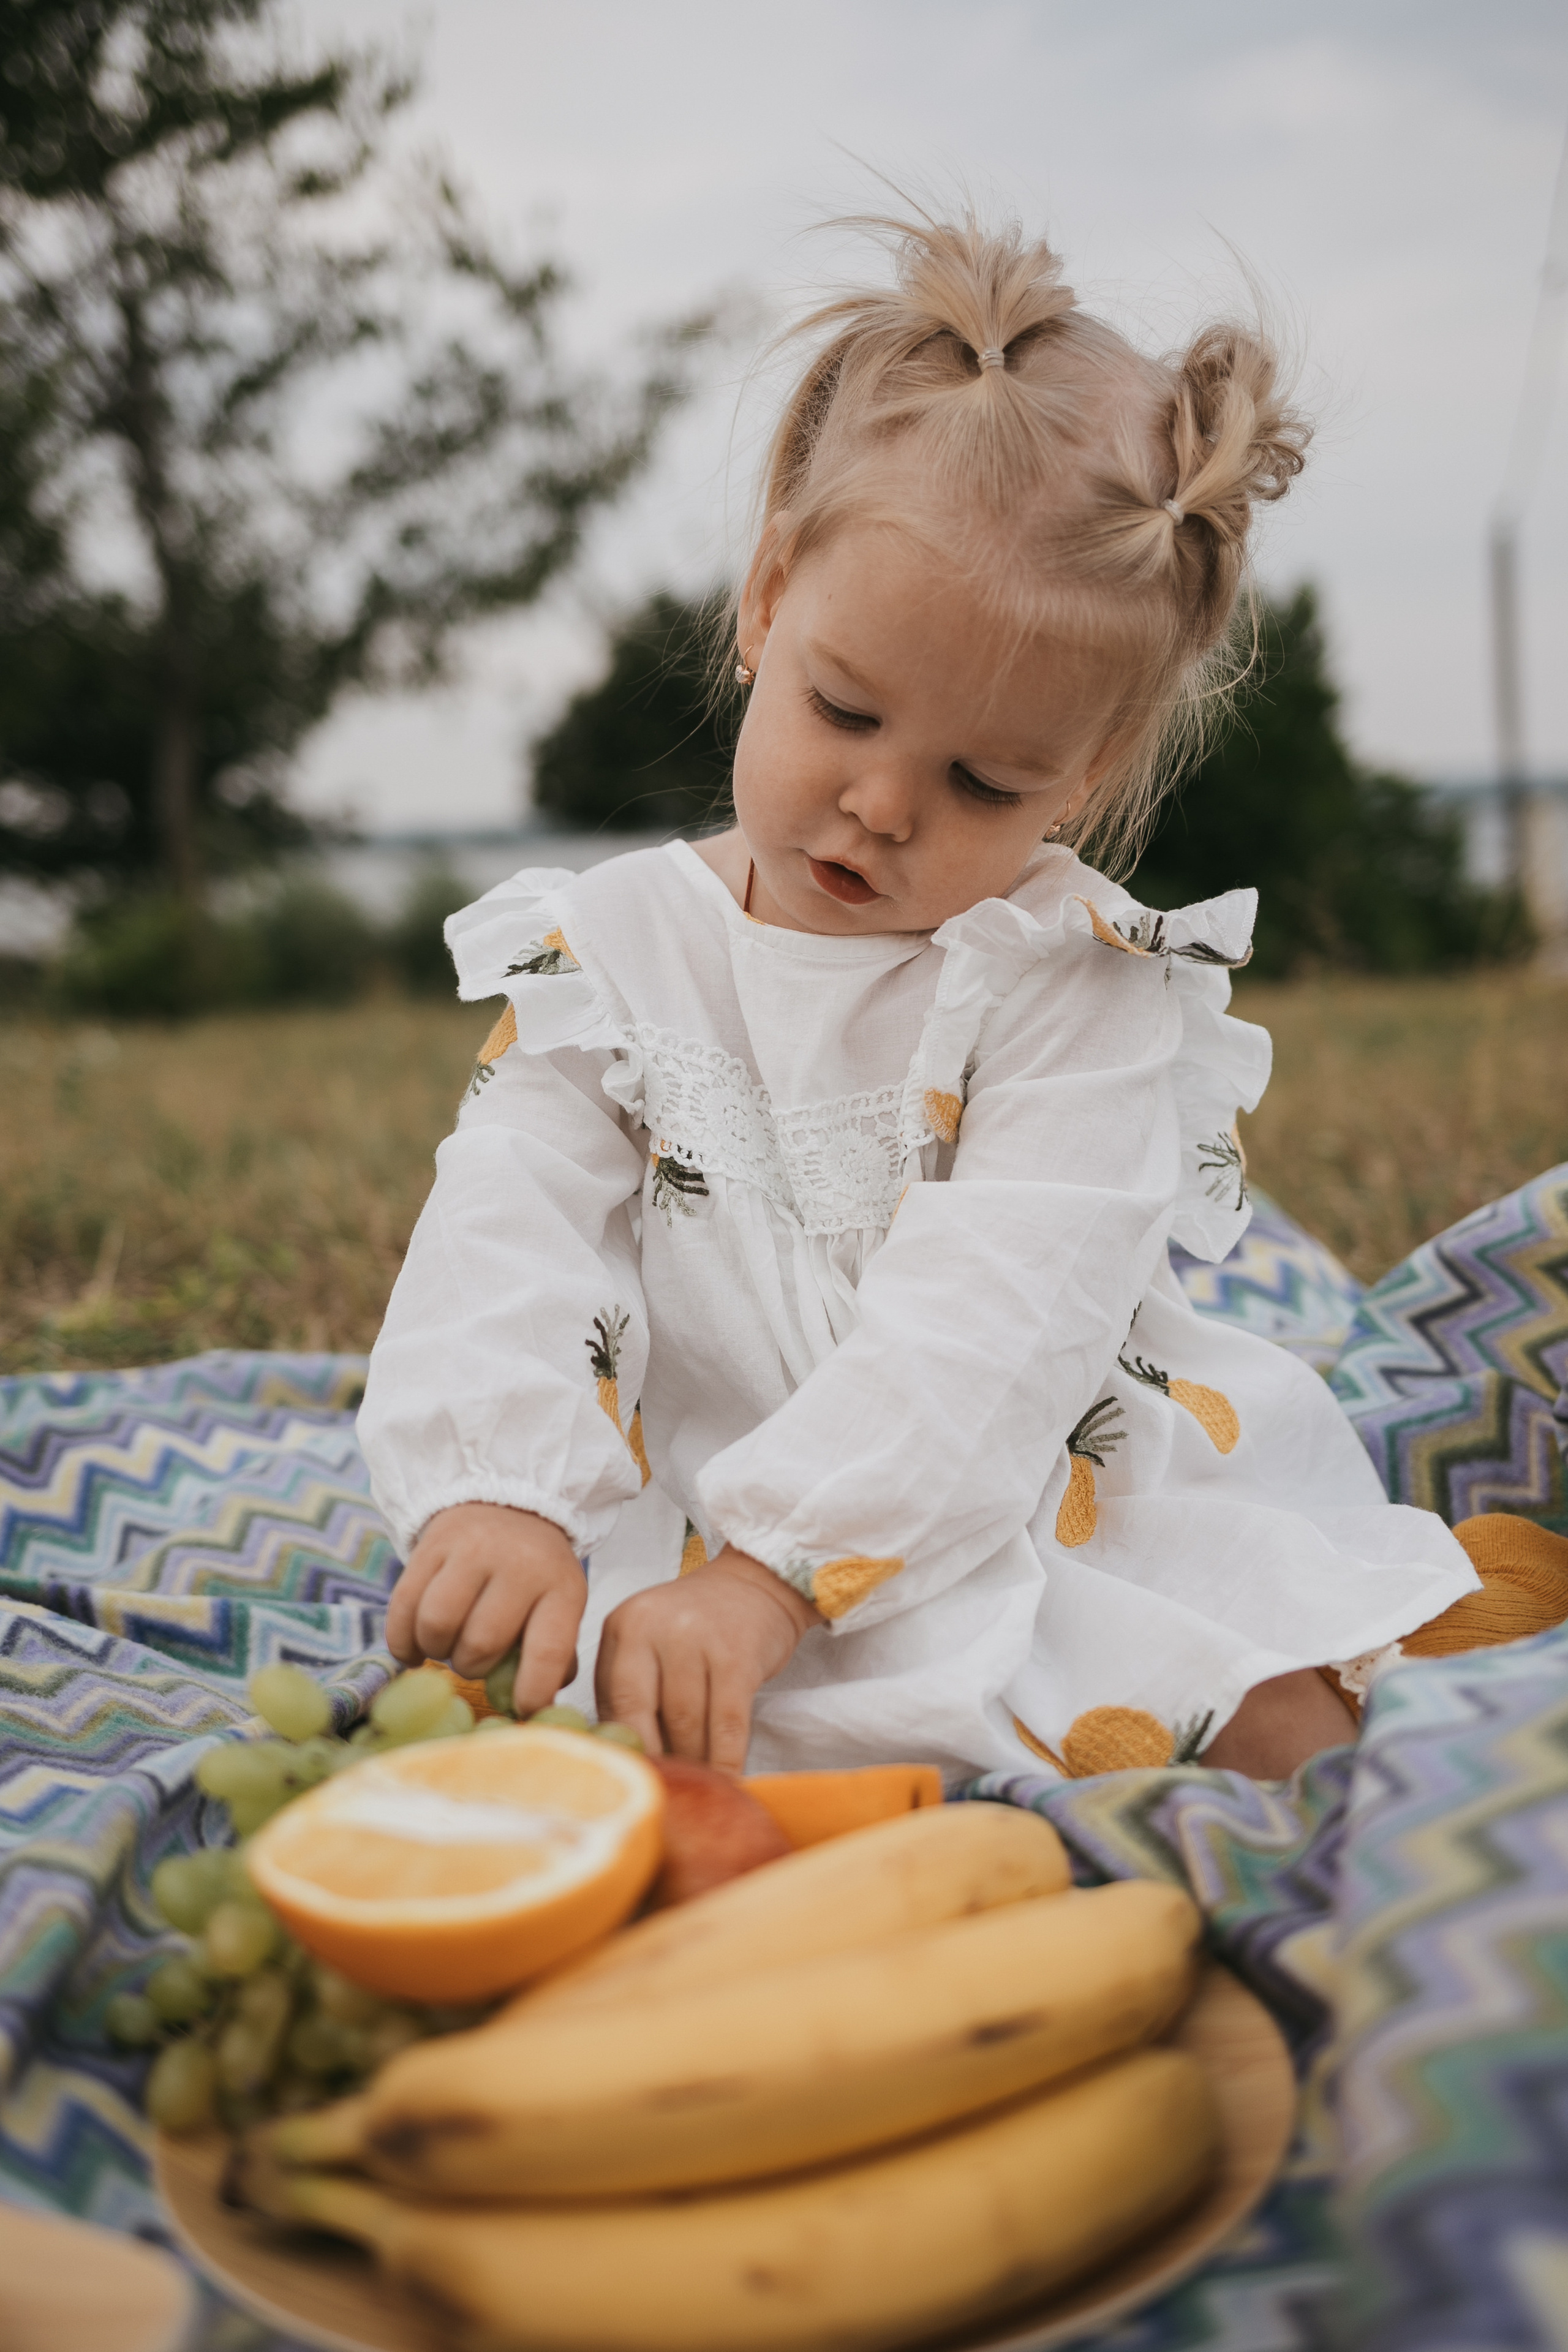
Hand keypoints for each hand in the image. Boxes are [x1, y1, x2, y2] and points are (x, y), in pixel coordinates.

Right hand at [386, 1503, 585, 1713]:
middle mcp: (517, 1565)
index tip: (520, 1710)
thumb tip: (534, 1707)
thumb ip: (554, 1655)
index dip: (531, 1692)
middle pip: (481, 1643)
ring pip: (437, 1625)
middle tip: (474, 1659)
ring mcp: (470, 1551)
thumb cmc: (535, 1572)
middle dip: (472, 1666)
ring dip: (436, 1651)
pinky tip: (415, 1647)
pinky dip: (403, 1640)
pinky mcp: (430, 1546)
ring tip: (446, 1646)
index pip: (548, 1651)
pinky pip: (402, 1608)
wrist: (507, 1502)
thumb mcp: (560, 1603)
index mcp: (560, 1587)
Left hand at [596, 1547, 821, 1771]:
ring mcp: (696, 1639)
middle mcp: (653, 1627)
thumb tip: (622, 1761)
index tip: (632, 1782)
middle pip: (643, 1716)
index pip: (612, 1702)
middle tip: (663, 1793)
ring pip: (686, 1725)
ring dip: (692, 1764)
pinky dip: (727, 1759)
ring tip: (696, 1789)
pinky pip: (727, 1724)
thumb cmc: (697, 1627)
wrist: (756, 1585)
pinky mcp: (737, 1656)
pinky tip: (729, 1781)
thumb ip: (628, 1691)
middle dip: (655, 1760)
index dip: (623, 1749)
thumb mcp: (649, 1645)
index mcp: (623, 1628)